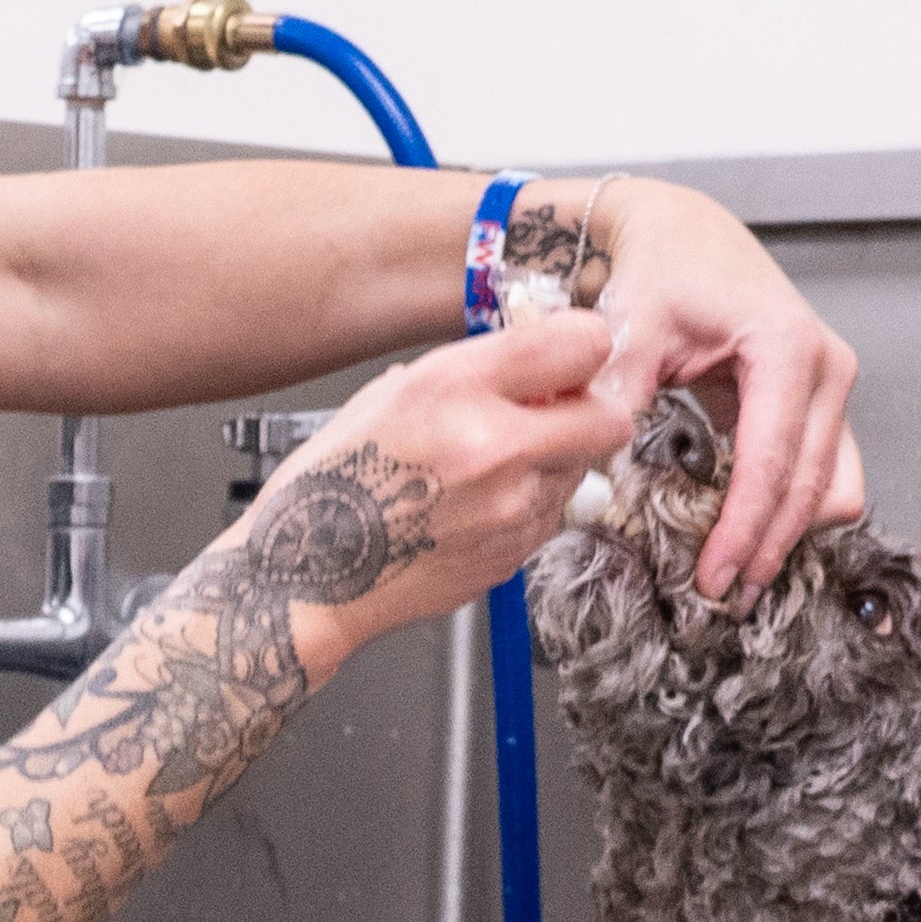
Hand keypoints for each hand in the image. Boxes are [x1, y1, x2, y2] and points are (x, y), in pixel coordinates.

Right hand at [235, 307, 631, 679]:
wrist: (311, 576)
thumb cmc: (332, 483)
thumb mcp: (389, 394)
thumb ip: (472, 371)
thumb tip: (532, 357)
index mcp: (454, 388)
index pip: (580, 345)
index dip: (584, 348)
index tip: (572, 355)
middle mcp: (492, 446)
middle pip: (609, 417)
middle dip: (591, 410)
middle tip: (558, 410)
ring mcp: (509, 508)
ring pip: (584, 468)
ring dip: (557, 458)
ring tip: (495, 464)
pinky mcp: (514, 553)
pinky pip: (552, 512)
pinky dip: (530, 501)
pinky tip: (478, 503)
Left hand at [582, 178, 861, 601]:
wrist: (683, 234)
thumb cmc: (661, 271)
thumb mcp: (631, 327)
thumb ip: (620, 392)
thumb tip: (602, 463)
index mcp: (788, 349)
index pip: (772, 464)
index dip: (744, 531)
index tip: (715, 579)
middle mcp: (827, 368)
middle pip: (810, 487)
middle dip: (768, 547)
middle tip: (724, 596)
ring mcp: (833, 386)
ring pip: (832, 487)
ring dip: (787, 533)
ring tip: (735, 572)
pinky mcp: (823, 402)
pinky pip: (823, 471)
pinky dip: (789, 507)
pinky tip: (743, 531)